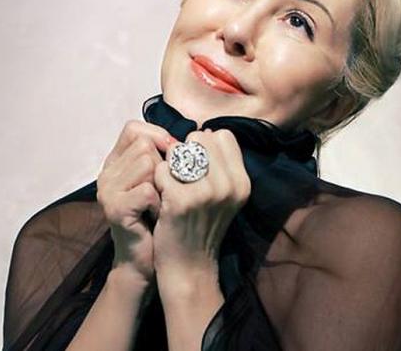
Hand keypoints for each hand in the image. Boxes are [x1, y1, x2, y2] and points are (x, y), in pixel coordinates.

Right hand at [96, 120, 175, 282]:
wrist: (146, 261)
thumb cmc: (159, 218)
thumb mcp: (161, 181)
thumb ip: (167, 155)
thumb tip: (199, 133)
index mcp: (115, 162)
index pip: (134, 128)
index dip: (158, 136)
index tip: (175, 155)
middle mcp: (106, 172)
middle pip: (144, 145)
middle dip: (164, 167)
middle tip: (165, 191)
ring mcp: (107, 190)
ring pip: (148, 164)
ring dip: (164, 186)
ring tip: (161, 204)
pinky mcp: (115, 208)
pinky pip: (149, 190)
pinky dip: (160, 203)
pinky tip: (157, 216)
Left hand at [152, 128, 251, 284]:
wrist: (189, 268)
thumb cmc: (202, 227)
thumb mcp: (224, 196)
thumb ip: (220, 165)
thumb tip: (204, 132)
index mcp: (242, 182)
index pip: (223, 136)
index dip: (205, 146)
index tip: (197, 166)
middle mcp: (229, 186)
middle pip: (201, 139)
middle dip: (186, 152)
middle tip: (182, 178)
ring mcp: (206, 193)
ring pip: (179, 151)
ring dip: (170, 165)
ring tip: (172, 187)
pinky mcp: (181, 200)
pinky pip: (162, 170)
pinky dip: (157, 180)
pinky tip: (162, 198)